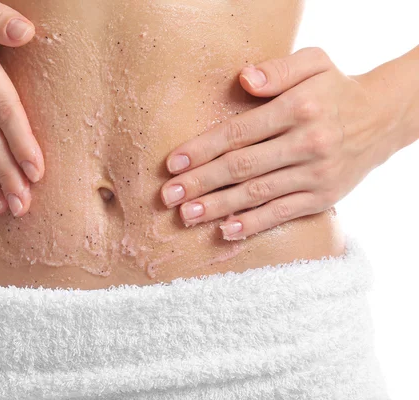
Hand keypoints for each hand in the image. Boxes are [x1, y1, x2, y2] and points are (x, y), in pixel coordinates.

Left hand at [160, 47, 393, 239]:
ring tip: (186, 215)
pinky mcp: (322, 198)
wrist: (383, 119)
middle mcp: (307, 143)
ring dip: (218, 206)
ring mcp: (316, 174)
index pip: (239, 132)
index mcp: (299, 108)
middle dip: (200, 182)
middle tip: (168, 195)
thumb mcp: (315, 63)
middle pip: (242, 166)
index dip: (202, 148)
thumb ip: (278, 69)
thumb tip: (244, 80)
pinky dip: (253, 224)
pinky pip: (282, 213)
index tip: (173, 163)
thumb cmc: (335, 89)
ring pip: (257, 193)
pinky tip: (225, 230)